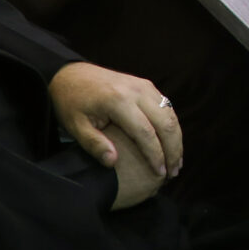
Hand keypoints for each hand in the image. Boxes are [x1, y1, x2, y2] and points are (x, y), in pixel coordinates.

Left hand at [48, 60, 182, 204]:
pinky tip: (171, 144)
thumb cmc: (72, 103)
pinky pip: (166, 107)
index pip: (146, 132)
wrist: (71, 75)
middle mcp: (136, 91)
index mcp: (118, 101)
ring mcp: (144, 86)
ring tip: (176, 162)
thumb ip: (94, 144)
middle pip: (166, 123)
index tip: (160, 174)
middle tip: (173, 173)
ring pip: (170, 114)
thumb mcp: (76, 126)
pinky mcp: (147, 85)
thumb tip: (113, 162)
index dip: (156, 155)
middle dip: (173, 150)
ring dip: (176, 139)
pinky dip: (172, 127)